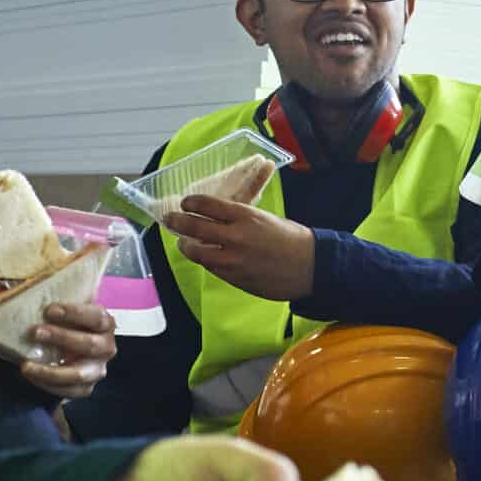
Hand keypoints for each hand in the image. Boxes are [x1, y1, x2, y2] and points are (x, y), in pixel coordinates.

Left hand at [15, 303, 117, 399]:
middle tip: (35, 332)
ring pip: (79, 374)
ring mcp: (98, 370)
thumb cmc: (63, 325)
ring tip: (27, 365)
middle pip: (89, 344)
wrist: (65, 349)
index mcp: (105, 323)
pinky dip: (48, 385)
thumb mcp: (63, 311)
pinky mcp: (86, 388)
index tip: (49, 310)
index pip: (97, 317)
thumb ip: (54, 304)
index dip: (74, 313)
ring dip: (51, 370)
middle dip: (61, 338)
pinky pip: (69, 391)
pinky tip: (31, 375)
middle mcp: (106, 347)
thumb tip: (15, 293)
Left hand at [164, 199, 316, 301]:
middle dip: (177, 222)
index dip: (190, 203)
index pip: (206, 205)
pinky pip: (210, 267)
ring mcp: (233, 259)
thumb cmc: (290, 238)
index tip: (185, 203)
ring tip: (184, 242)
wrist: (310, 266)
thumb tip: (216, 216)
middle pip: (193, 227)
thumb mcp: (265, 218)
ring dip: (186, 245)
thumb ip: (239, 217)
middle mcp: (236, 236)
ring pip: (196, 251)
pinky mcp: (235, 277)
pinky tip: (204, 257)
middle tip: (170, 220)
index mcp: (245, 215)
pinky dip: (204, 260)